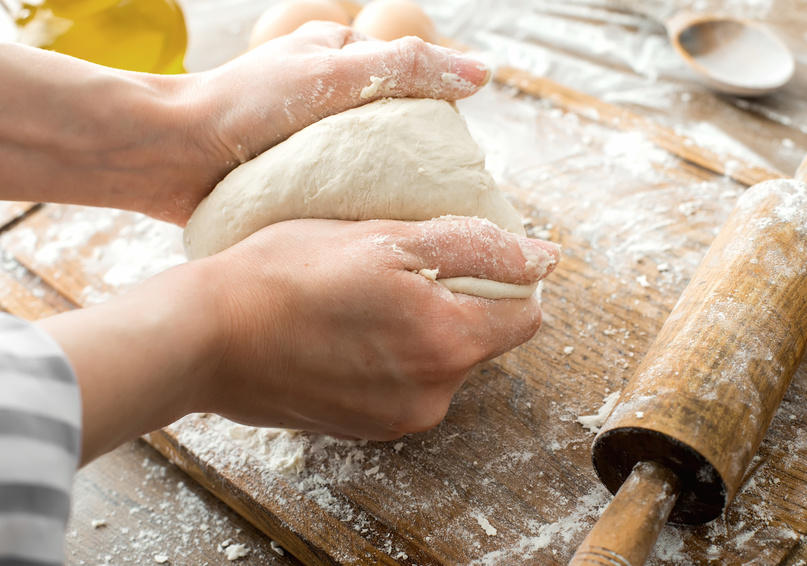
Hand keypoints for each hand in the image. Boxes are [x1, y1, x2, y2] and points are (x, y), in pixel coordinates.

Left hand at [0, 26, 489, 225]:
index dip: (443, 118)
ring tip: (418, 224)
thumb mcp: (331, 72)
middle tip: (445, 202)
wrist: (169, 156)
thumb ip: (405, 68)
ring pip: (374, 166)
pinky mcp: (300, 180)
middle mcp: (333, 100)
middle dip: (420, 162)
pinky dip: (360, 208)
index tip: (460, 159)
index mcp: (343, 60)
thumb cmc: (244, 105)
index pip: (416, 84)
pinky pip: (344, 193)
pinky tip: (376, 231)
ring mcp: (316, 144)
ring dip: (392, 191)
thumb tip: (481, 74)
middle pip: (399, 129)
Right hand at [197, 217, 558, 439]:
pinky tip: (349, 332)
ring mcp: (402, 417)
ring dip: (424, 329)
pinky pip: (410, 386)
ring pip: (445, 362)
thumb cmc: (285, 274)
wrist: (206, 338)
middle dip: (457, 302)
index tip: (463, 259)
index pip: (525, 314)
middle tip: (397, 271)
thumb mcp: (382, 239)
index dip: (504, 279)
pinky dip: (395, 357)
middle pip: (483, 339)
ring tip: (366, 301)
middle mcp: (435, 393)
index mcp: (448, 341)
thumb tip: (545, 259)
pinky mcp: (371, 428)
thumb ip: (473, 247)